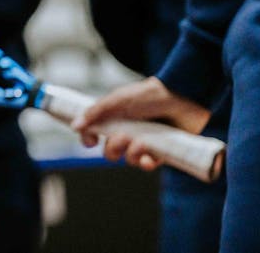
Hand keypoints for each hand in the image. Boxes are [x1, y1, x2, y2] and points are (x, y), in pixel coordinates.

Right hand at [72, 76, 210, 170]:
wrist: (184, 97)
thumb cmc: (150, 94)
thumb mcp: (119, 99)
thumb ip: (96, 112)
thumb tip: (75, 125)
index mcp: (116, 117)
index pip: (95, 132)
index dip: (89, 139)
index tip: (90, 141)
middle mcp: (128, 130)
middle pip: (110, 151)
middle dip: (113, 149)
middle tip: (122, 138)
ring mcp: (145, 142)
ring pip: (129, 159)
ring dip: (131, 154)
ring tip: (141, 143)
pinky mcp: (162, 151)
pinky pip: (148, 164)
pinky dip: (147, 163)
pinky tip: (150, 156)